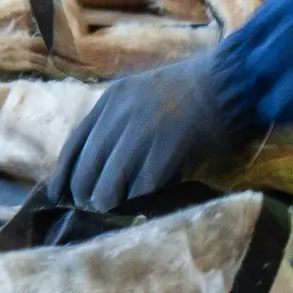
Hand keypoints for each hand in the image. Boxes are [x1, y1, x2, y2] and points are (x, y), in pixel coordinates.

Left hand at [48, 54, 244, 210]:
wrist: (234, 81)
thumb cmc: (195, 90)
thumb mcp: (144, 94)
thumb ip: (120, 122)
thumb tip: (99, 165)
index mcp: (111, 100)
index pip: (72, 145)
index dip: (62, 175)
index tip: (58, 196)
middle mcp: (118, 116)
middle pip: (85, 172)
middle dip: (87, 196)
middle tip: (97, 208)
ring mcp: (140, 135)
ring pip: (107, 188)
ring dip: (112, 204)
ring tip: (121, 211)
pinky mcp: (164, 154)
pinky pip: (139, 192)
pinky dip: (140, 204)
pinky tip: (146, 207)